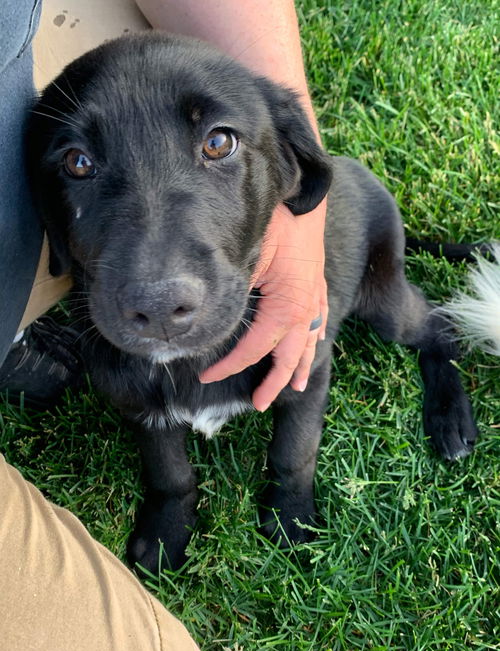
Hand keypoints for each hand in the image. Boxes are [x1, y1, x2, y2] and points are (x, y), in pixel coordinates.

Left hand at [199, 199, 327, 410]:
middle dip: (274, 384)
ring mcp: (315, 298)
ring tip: (296, 387)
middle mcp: (305, 310)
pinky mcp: (317, 285)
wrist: (306, 198)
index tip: (206, 376)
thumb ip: (232, 295)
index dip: (229, 367)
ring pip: (309, 342)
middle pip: (288, 358)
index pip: (253, 350)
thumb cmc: (277, 226)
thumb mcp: (249, 260)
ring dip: (301, 367)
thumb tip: (207, 320)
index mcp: (285, 309)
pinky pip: (319, 320)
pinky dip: (315, 337)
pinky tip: (314, 342)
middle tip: (259, 404)